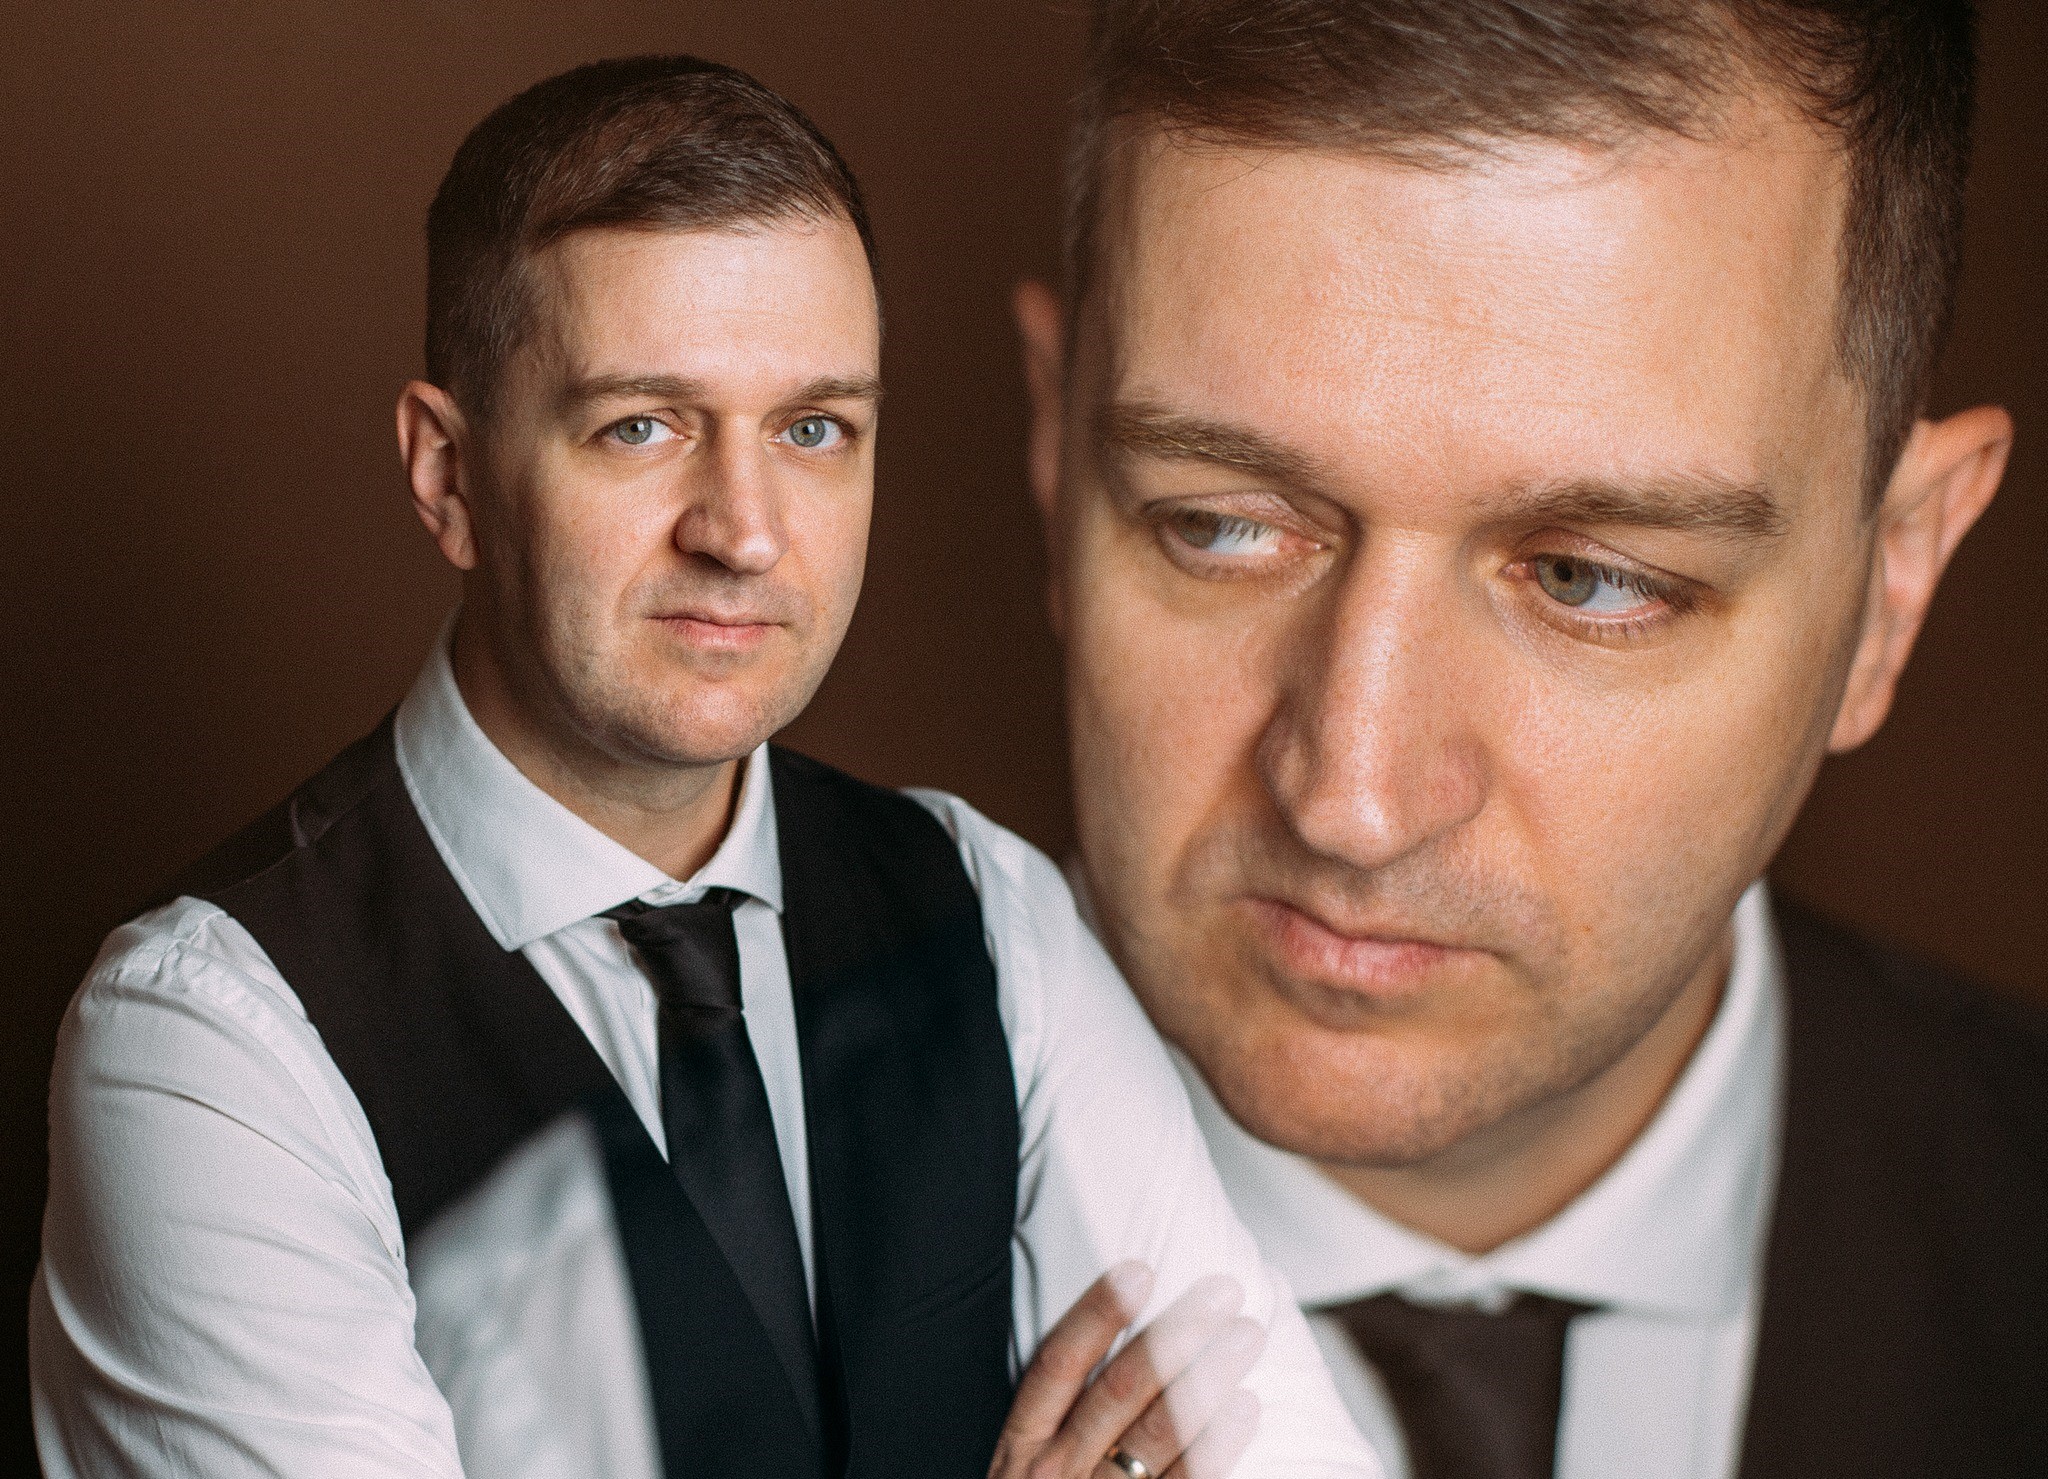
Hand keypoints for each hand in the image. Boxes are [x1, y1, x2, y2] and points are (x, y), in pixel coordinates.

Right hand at [989, 1262, 1264, 1478]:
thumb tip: (1125, 1340)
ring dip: (1207, 1379)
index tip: (1138, 1269)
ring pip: (1157, 1437)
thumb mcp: (1027, 1468)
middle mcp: (1058, 1473)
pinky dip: (1218, 1445)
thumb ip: (1064, 1414)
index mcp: (1024, 1446)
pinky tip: (1247, 1407)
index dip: (1096, 1315)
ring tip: (1246, 1335)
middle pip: (1118, 1393)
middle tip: (1222, 1292)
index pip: (1059, 1366)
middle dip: (1175, 1336)